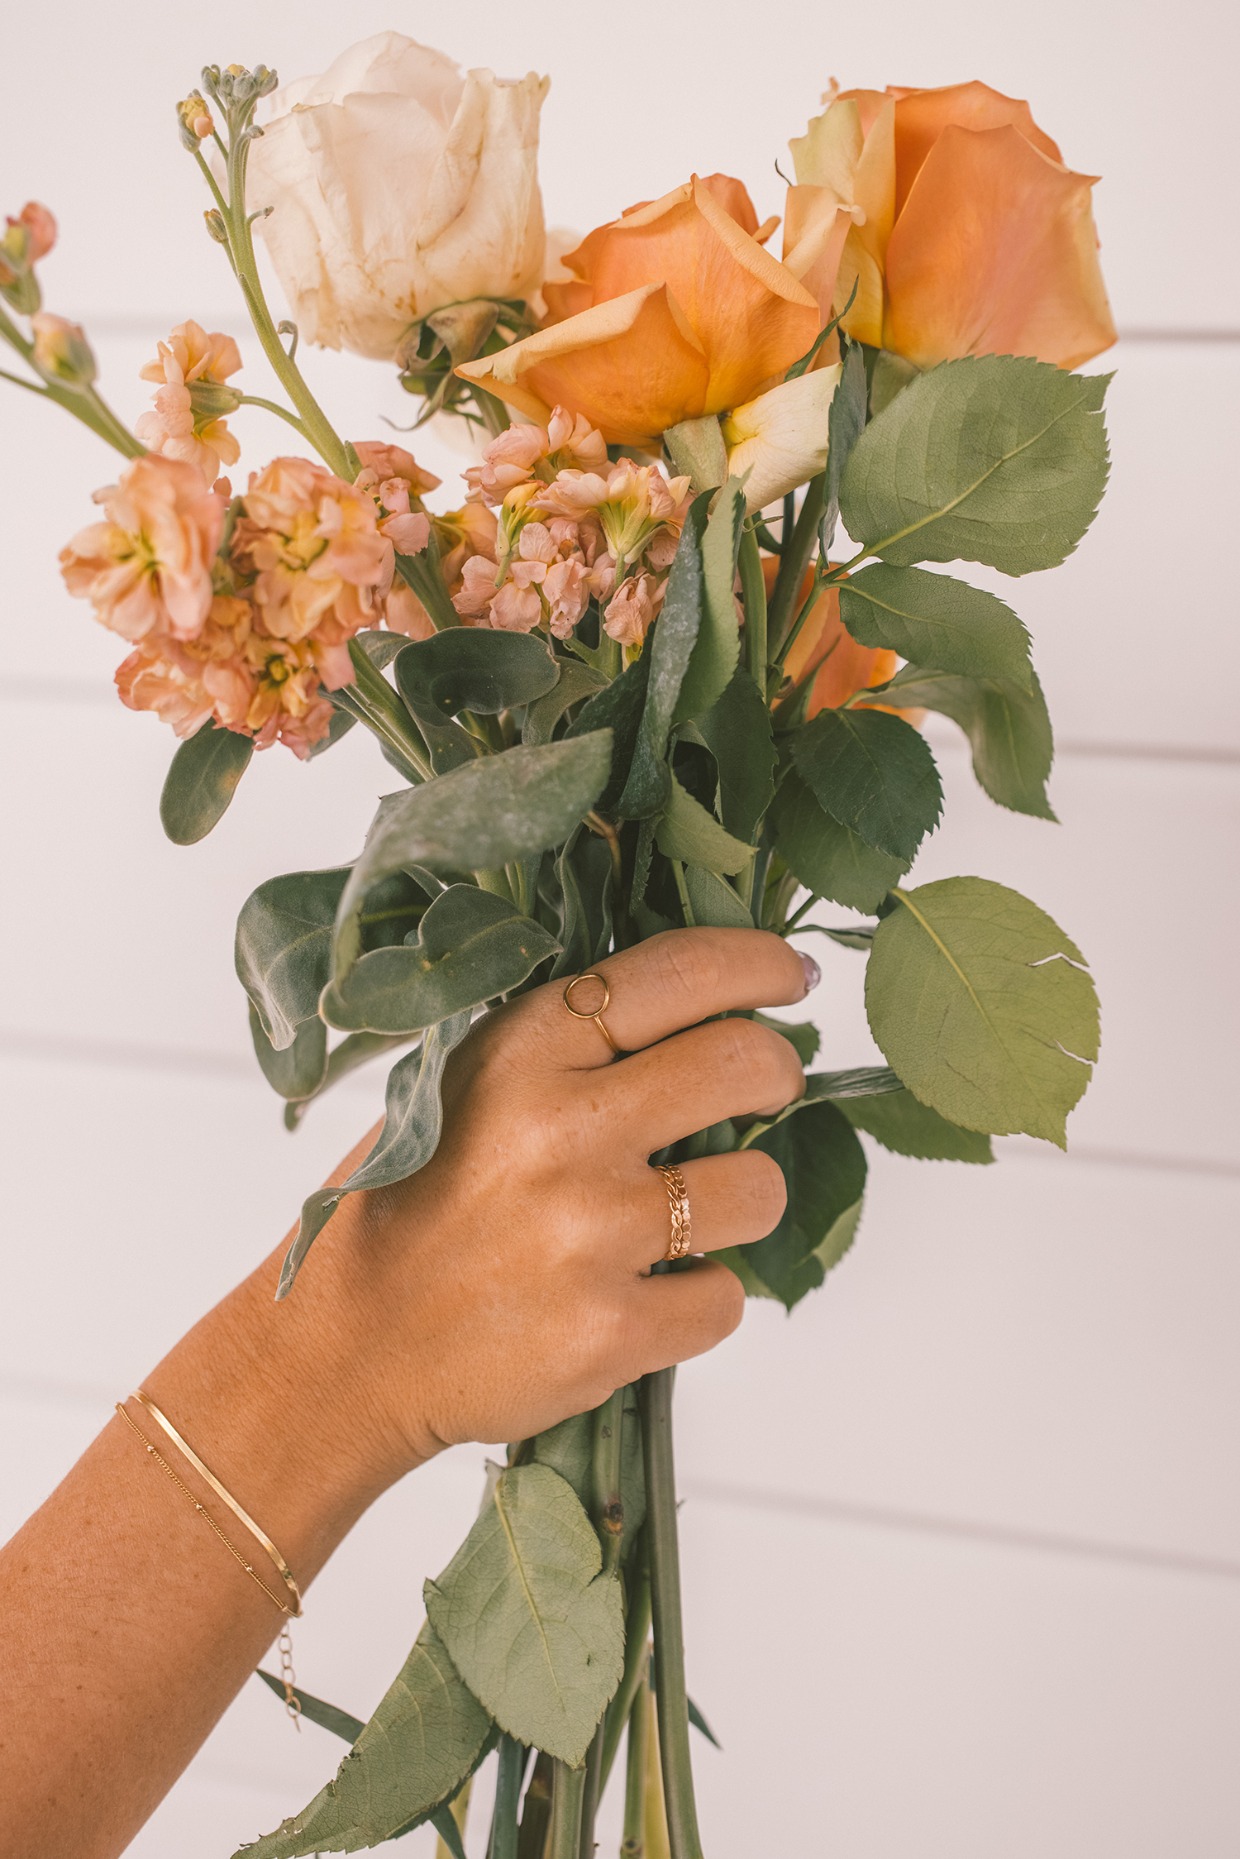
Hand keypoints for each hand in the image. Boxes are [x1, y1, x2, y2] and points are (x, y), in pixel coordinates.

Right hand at [307, 927, 813, 1485]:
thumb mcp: (462, 1087)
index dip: (758, 964)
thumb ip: (569, 1047)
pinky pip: (724, 1299)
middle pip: (746, 1062)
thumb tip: (704, 1009)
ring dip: (744, 1198)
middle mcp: (561, 1129)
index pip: (679, 972)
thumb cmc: (412, 1207)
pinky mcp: (610, 1331)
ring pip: (758, 1188)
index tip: (790, 975)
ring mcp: (589, 1233)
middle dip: (778, 1071)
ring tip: (690, 1211)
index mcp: (522, 1051)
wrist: (347, 1352)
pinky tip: (641, 1295)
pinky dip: (698, 1300)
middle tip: (766, 1089)